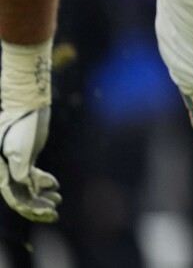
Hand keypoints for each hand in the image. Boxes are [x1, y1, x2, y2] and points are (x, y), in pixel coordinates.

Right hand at [0, 107, 59, 221]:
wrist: (27, 107)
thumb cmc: (20, 125)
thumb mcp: (19, 148)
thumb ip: (19, 169)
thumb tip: (28, 188)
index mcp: (0, 172)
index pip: (14, 197)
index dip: (29, 207)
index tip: (46, 211)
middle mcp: (5, 172)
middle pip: (21, 197)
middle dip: (37, 207)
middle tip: (55, 214)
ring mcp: (16, 166)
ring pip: (27, 188)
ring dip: (42, 197)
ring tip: (58, 201)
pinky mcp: (25, 160)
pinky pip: (33, 178)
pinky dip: (43, 183)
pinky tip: (55, 187)